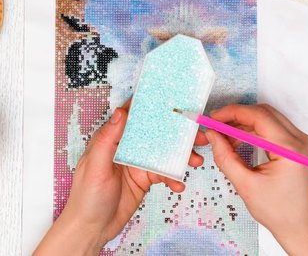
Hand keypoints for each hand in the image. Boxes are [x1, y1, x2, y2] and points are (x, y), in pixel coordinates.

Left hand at [34, 100, 203, 255]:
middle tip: (197, 133)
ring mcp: (138, 163)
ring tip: (196, 160)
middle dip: (177, 132)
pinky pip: (165, 173)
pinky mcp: (146, 178)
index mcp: (113, 139)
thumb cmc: (86, 197)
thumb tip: (120, 112)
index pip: (133, 117)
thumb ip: (108, 139)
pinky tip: (179, 185)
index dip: (151, 108)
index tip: (171, 101)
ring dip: (181, 156)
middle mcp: (127, 147)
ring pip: (164, 153)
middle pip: (155, 134)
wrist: (93, 230)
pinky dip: (174, 178)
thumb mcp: (95, 166)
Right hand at [199, 104, 307, 255]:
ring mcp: (303, 141)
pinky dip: (256, 129)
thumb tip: (211, 134)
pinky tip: (241, 139)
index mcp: (290, 149)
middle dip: (238, 115)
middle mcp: (301, 140)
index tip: (214, 117)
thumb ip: (225, 156)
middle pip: (264, 112)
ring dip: (246, 122)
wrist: (301, 227)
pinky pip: (275, 127)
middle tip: (217, 124)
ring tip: (226, 135)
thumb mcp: (245, 185)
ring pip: (269, 117)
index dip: (233, 113)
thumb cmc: (276, 211)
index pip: (259, 116)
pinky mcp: (300, 145)